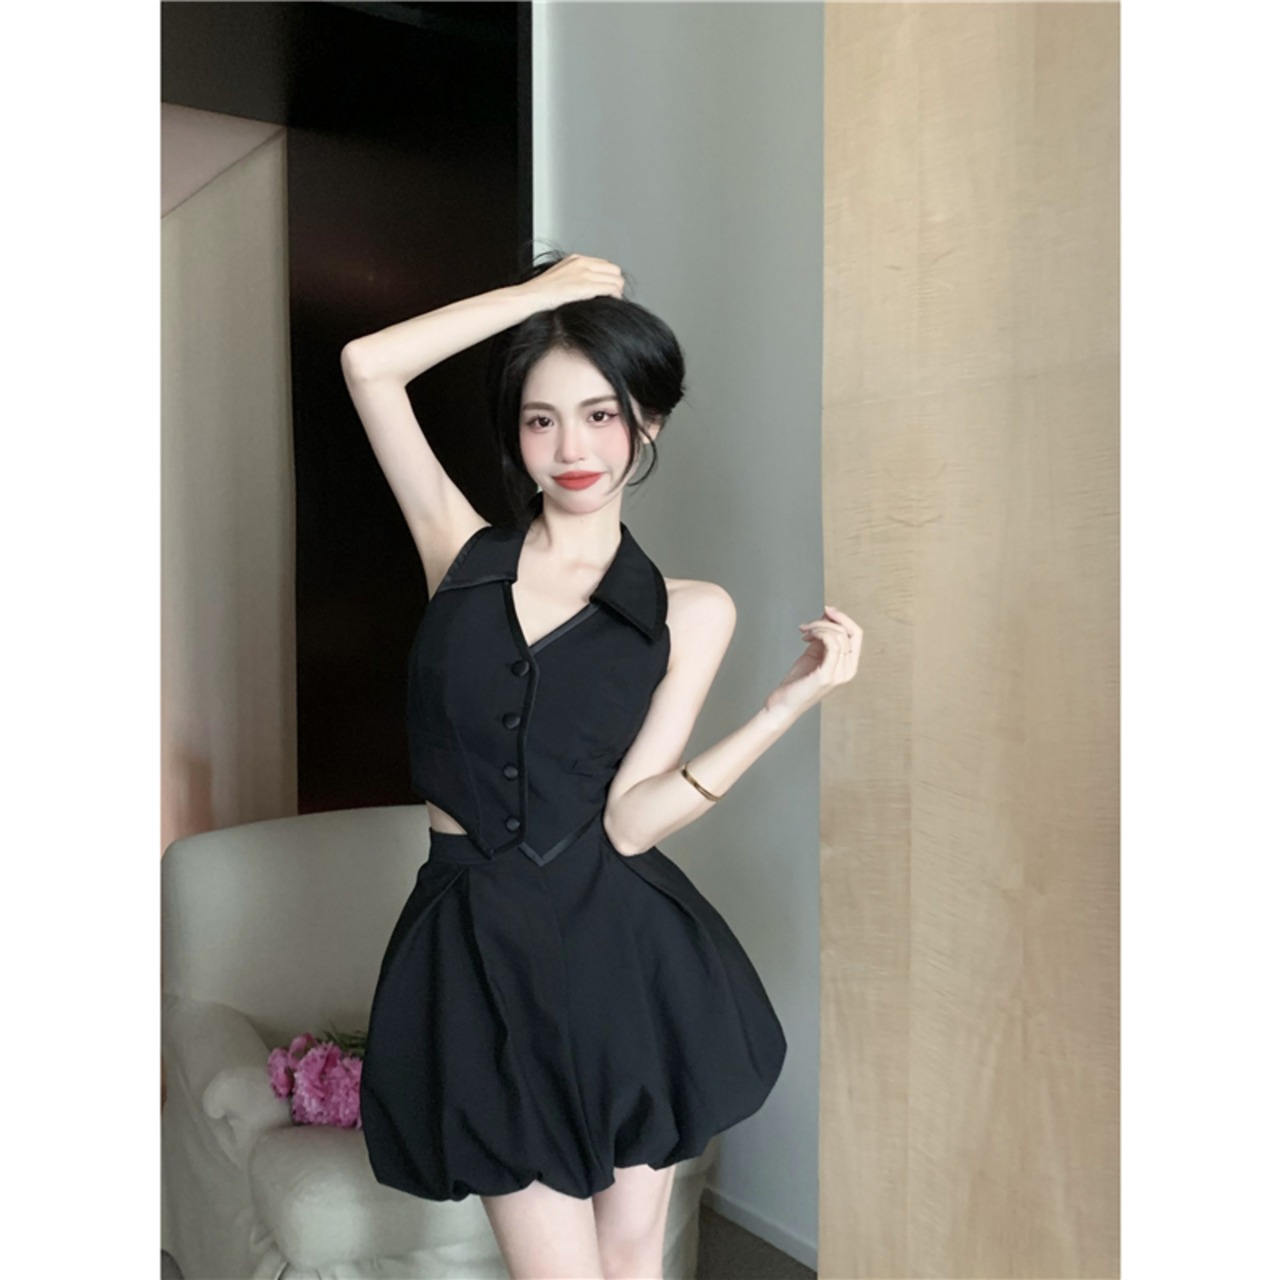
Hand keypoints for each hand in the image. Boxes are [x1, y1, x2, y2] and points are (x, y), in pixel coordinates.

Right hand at [521, 253, 624, 308]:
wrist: (529, 299)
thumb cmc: (539, 295)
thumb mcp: (559, 278)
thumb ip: (575, 278)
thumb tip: (588, 289)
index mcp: (575, 260)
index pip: (604, 264)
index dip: (609, 278)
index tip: (608, 289)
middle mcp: (581, 263)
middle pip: (614, 270)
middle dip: (615, 283)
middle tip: (612, 296)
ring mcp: (583, 274)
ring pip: (616, 280)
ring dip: (616, 292)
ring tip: (611, 301)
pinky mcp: (585, 287)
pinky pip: (610, 289)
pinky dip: (614, 297)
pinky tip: (609, 303)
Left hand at [764, 605, 862, 719]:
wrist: (783, 704)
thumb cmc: (798, 682)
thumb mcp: (814, 653)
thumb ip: (824, 636)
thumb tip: (828, 615)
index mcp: (848, 666)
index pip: (857, 635)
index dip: (843, 618)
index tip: (826, 609)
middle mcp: (848, 671)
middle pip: (849, 633)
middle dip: (827, 621)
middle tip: (808, 625)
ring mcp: (839, 675)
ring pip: (839, 636)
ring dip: (819, 627)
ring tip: (804, 632)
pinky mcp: (826, 676)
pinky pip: (832, 644)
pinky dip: (820, 633)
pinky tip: (807, 636)